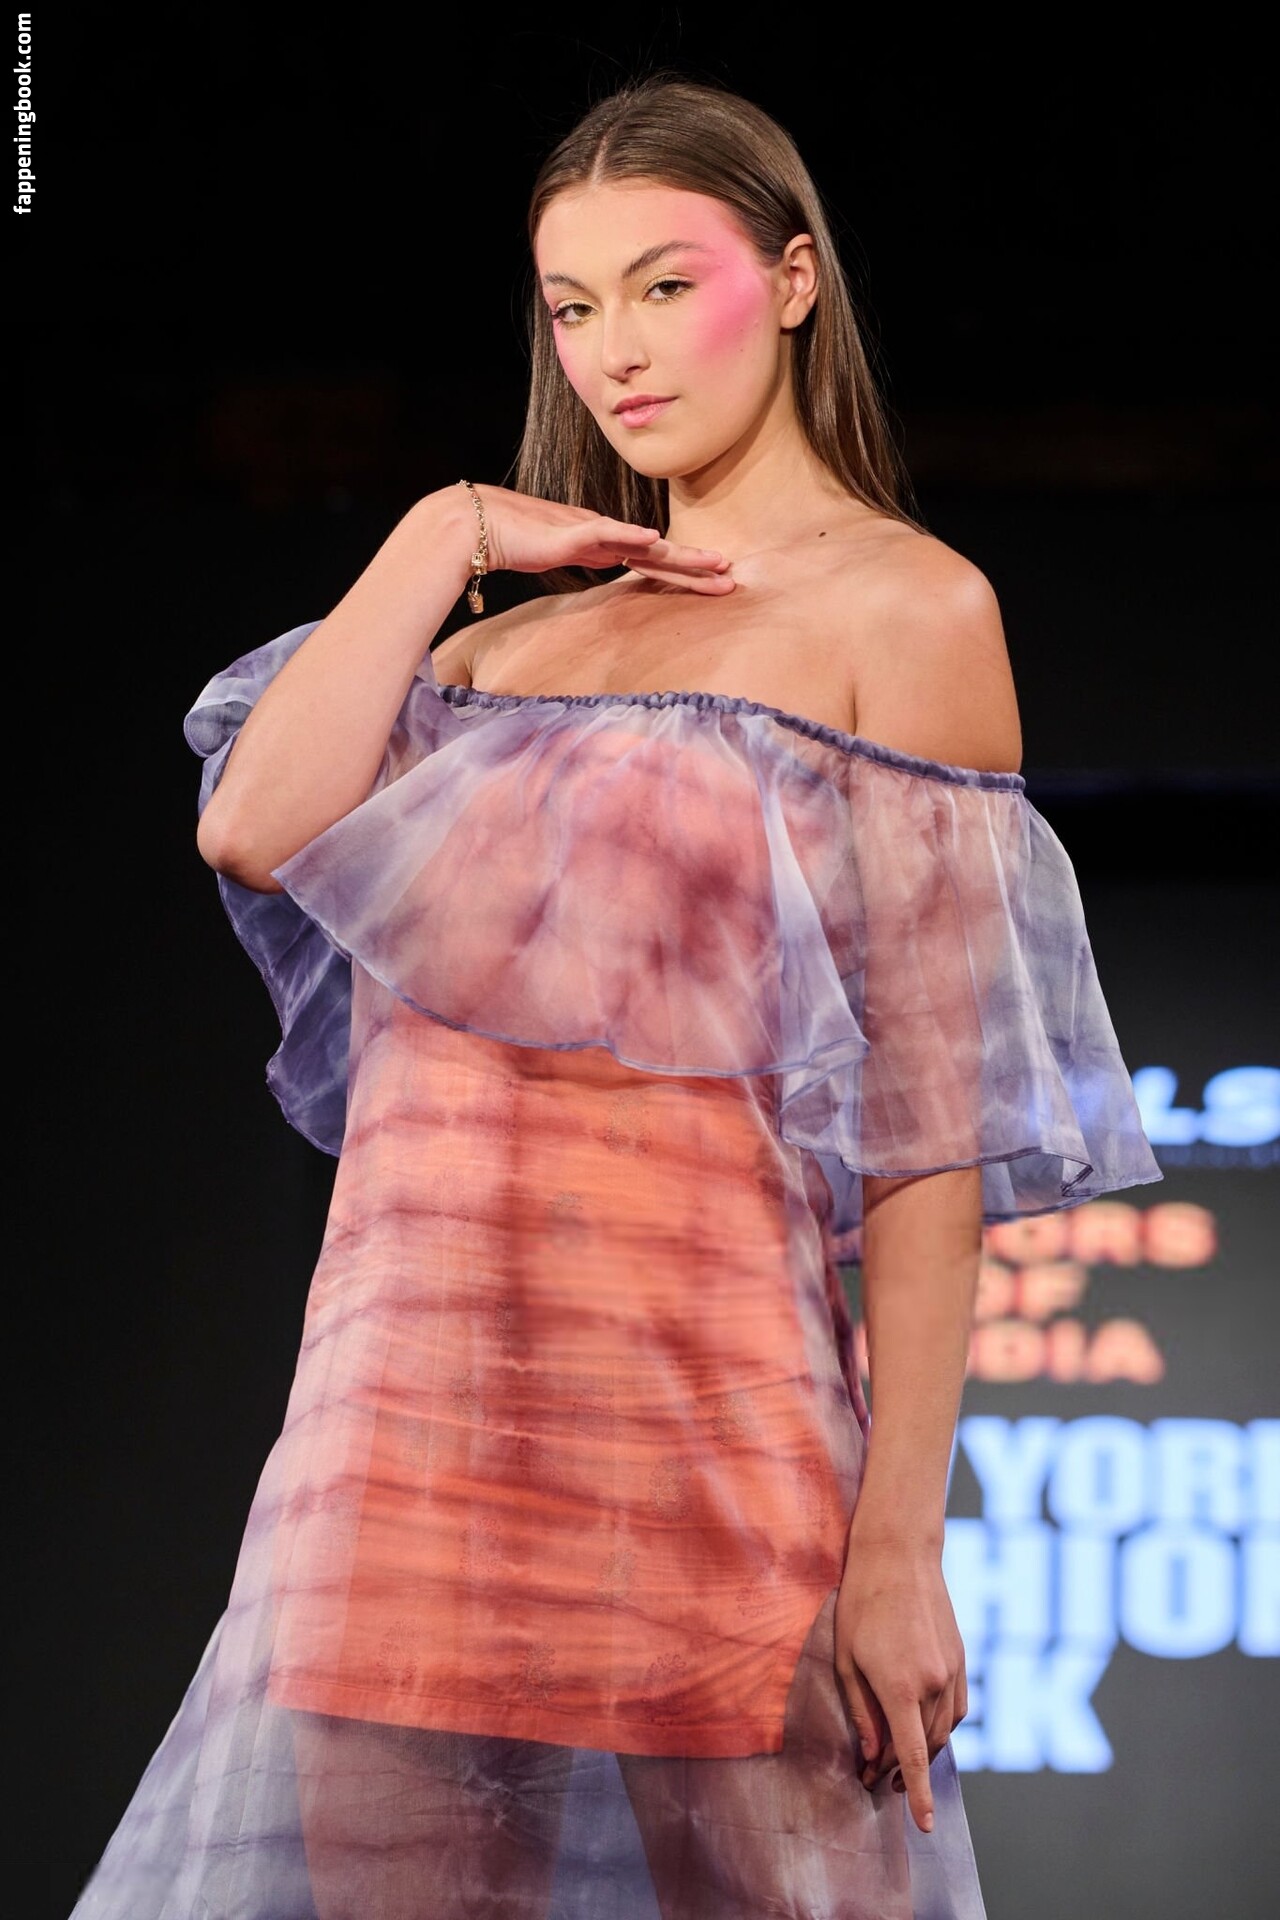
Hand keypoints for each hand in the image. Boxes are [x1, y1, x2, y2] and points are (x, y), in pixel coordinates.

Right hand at [453, 483, 734, 594]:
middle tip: (733, 578)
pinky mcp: (570, 533)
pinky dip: (632, 538)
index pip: (651, 560)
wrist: (473, 525)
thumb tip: (601, 563)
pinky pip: (607, 536)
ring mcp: (589, 531)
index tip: (714, 582)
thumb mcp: (555, 554)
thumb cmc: (507, 539)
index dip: (684, 571)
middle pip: (659, 554)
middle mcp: (603, 535)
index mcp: (601, 543)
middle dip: (696, 567)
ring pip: (645, 545)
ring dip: (680, 555)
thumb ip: (580, 555)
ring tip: (713, 563)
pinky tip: (656, 542)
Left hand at [833, 1538, 967, 1834]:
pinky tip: (924, 1728)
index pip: (913, 1756)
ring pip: (945, 1730)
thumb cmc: (861, 1603)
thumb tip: (873, 1754)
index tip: (926, 1827)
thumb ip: (861, 1711)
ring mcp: (952, 1671)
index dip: (918, 1794)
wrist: (899, 1554)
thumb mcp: (846, 1659)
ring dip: (923, 1751)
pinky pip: (957, 1708)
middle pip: (926, 1747)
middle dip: (903, 1771)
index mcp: (900, 1685)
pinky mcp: (961, 1659)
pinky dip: (942, 1726)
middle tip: (875, 1779)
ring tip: (895, 1760)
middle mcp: (933, 1682)